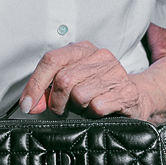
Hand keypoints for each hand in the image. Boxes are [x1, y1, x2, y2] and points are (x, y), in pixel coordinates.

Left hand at [19, 41, 150, 119]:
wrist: (137, 97)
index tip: (28, 104)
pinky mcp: (126, 92)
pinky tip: (100, 110)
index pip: (51, 60)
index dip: (35, 84)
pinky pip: (96, 106)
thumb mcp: (72, 84)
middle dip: (57, 101)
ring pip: (79, 94)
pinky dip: (93, 114)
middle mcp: (100, 56)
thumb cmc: (98, 91)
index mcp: (83, 49)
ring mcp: (115, 73)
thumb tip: (31, 104)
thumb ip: (47, 91)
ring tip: (87, 106)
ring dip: (79, 108)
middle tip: (64, 108)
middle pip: (63, 79)